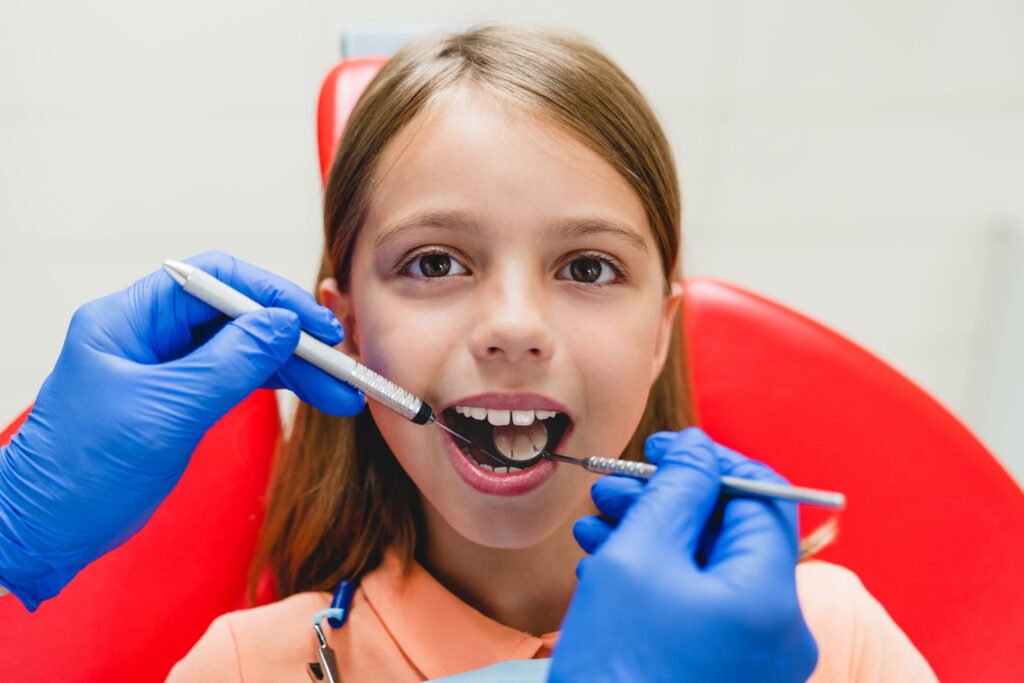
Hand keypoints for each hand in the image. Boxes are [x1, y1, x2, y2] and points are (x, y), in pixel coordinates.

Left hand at [0, 251, 362, 609]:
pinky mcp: (179, 397)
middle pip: (235, 313)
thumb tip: (284, 325)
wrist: (47, 532)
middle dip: (291, 336)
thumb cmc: (82, 474)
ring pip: (244, 346)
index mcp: (127, 320)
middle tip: (339, 362)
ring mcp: (164, 366)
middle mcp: (147, 333)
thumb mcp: (165, 413)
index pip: (212, 279)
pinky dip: (275, 385)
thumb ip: (230, 364)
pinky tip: (311, 396)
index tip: (313, 325)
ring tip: (340, 391)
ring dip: (293, 366)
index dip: (270, 296)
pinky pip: (238, 376)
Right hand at [551, 427, 817, 681]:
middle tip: (613, 486)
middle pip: (730, 533)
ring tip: (596, 522)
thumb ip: (677, 490)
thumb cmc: (618, 667)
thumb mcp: (640, 556)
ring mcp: (752, 658)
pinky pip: (697, 607)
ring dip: (653, 535)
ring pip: (706, 568)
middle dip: (668, 500)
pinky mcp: (723, 675)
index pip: (761, 497)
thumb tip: (699, 449)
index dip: (710, 460)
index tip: (661, 447)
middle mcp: (777, 630)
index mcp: (771, 597)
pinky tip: (605, 562)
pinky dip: (656, 578)